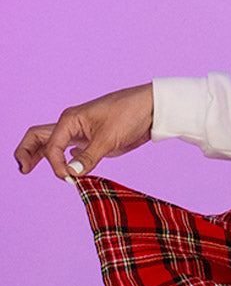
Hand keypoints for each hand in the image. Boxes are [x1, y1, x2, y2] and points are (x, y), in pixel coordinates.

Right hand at [14, 83, 153, 179]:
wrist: (152, 108)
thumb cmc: (129, 114)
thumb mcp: (108, 138)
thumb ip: (89, 157)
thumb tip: (71, 173)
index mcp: (70, 119)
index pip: (51, 146)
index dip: (55, 164)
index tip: (69, 177)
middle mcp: (72, 125)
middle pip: (40, 137)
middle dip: (27, 152)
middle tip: (23, 169)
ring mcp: (82, 133)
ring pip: (54, 144)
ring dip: (42, 156)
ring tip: (27, 168)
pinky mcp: (94, 140)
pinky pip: (71, 149)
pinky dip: (63, 158)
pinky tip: (66, 167)